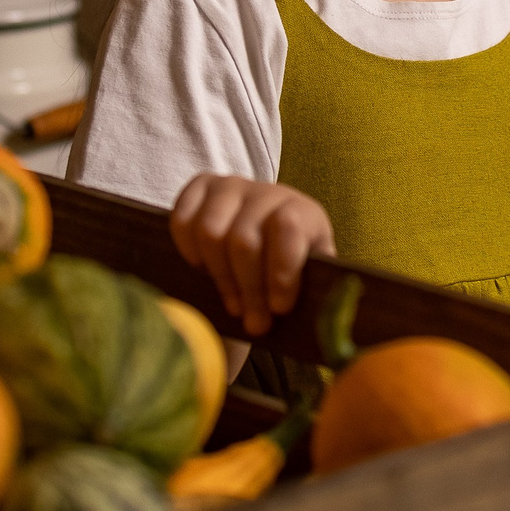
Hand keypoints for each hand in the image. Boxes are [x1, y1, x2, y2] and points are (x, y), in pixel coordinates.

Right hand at [169, 176, 335, 335]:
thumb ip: (320, 288)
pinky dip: (189, 252)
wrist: (264, 235)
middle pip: (244, 241)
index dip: (282, 272)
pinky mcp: (200, 187)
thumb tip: (326, 312)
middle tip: (254, 324)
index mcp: (303, 211)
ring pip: (210, 233)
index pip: (289, 229)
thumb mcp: (313, 274)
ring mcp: (231, 186)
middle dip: (249, 290)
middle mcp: (267, 192)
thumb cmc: (291, 264)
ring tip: (234, 304)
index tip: (279, 308)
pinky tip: (205, 271)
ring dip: (220, 277)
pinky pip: (183, 221)